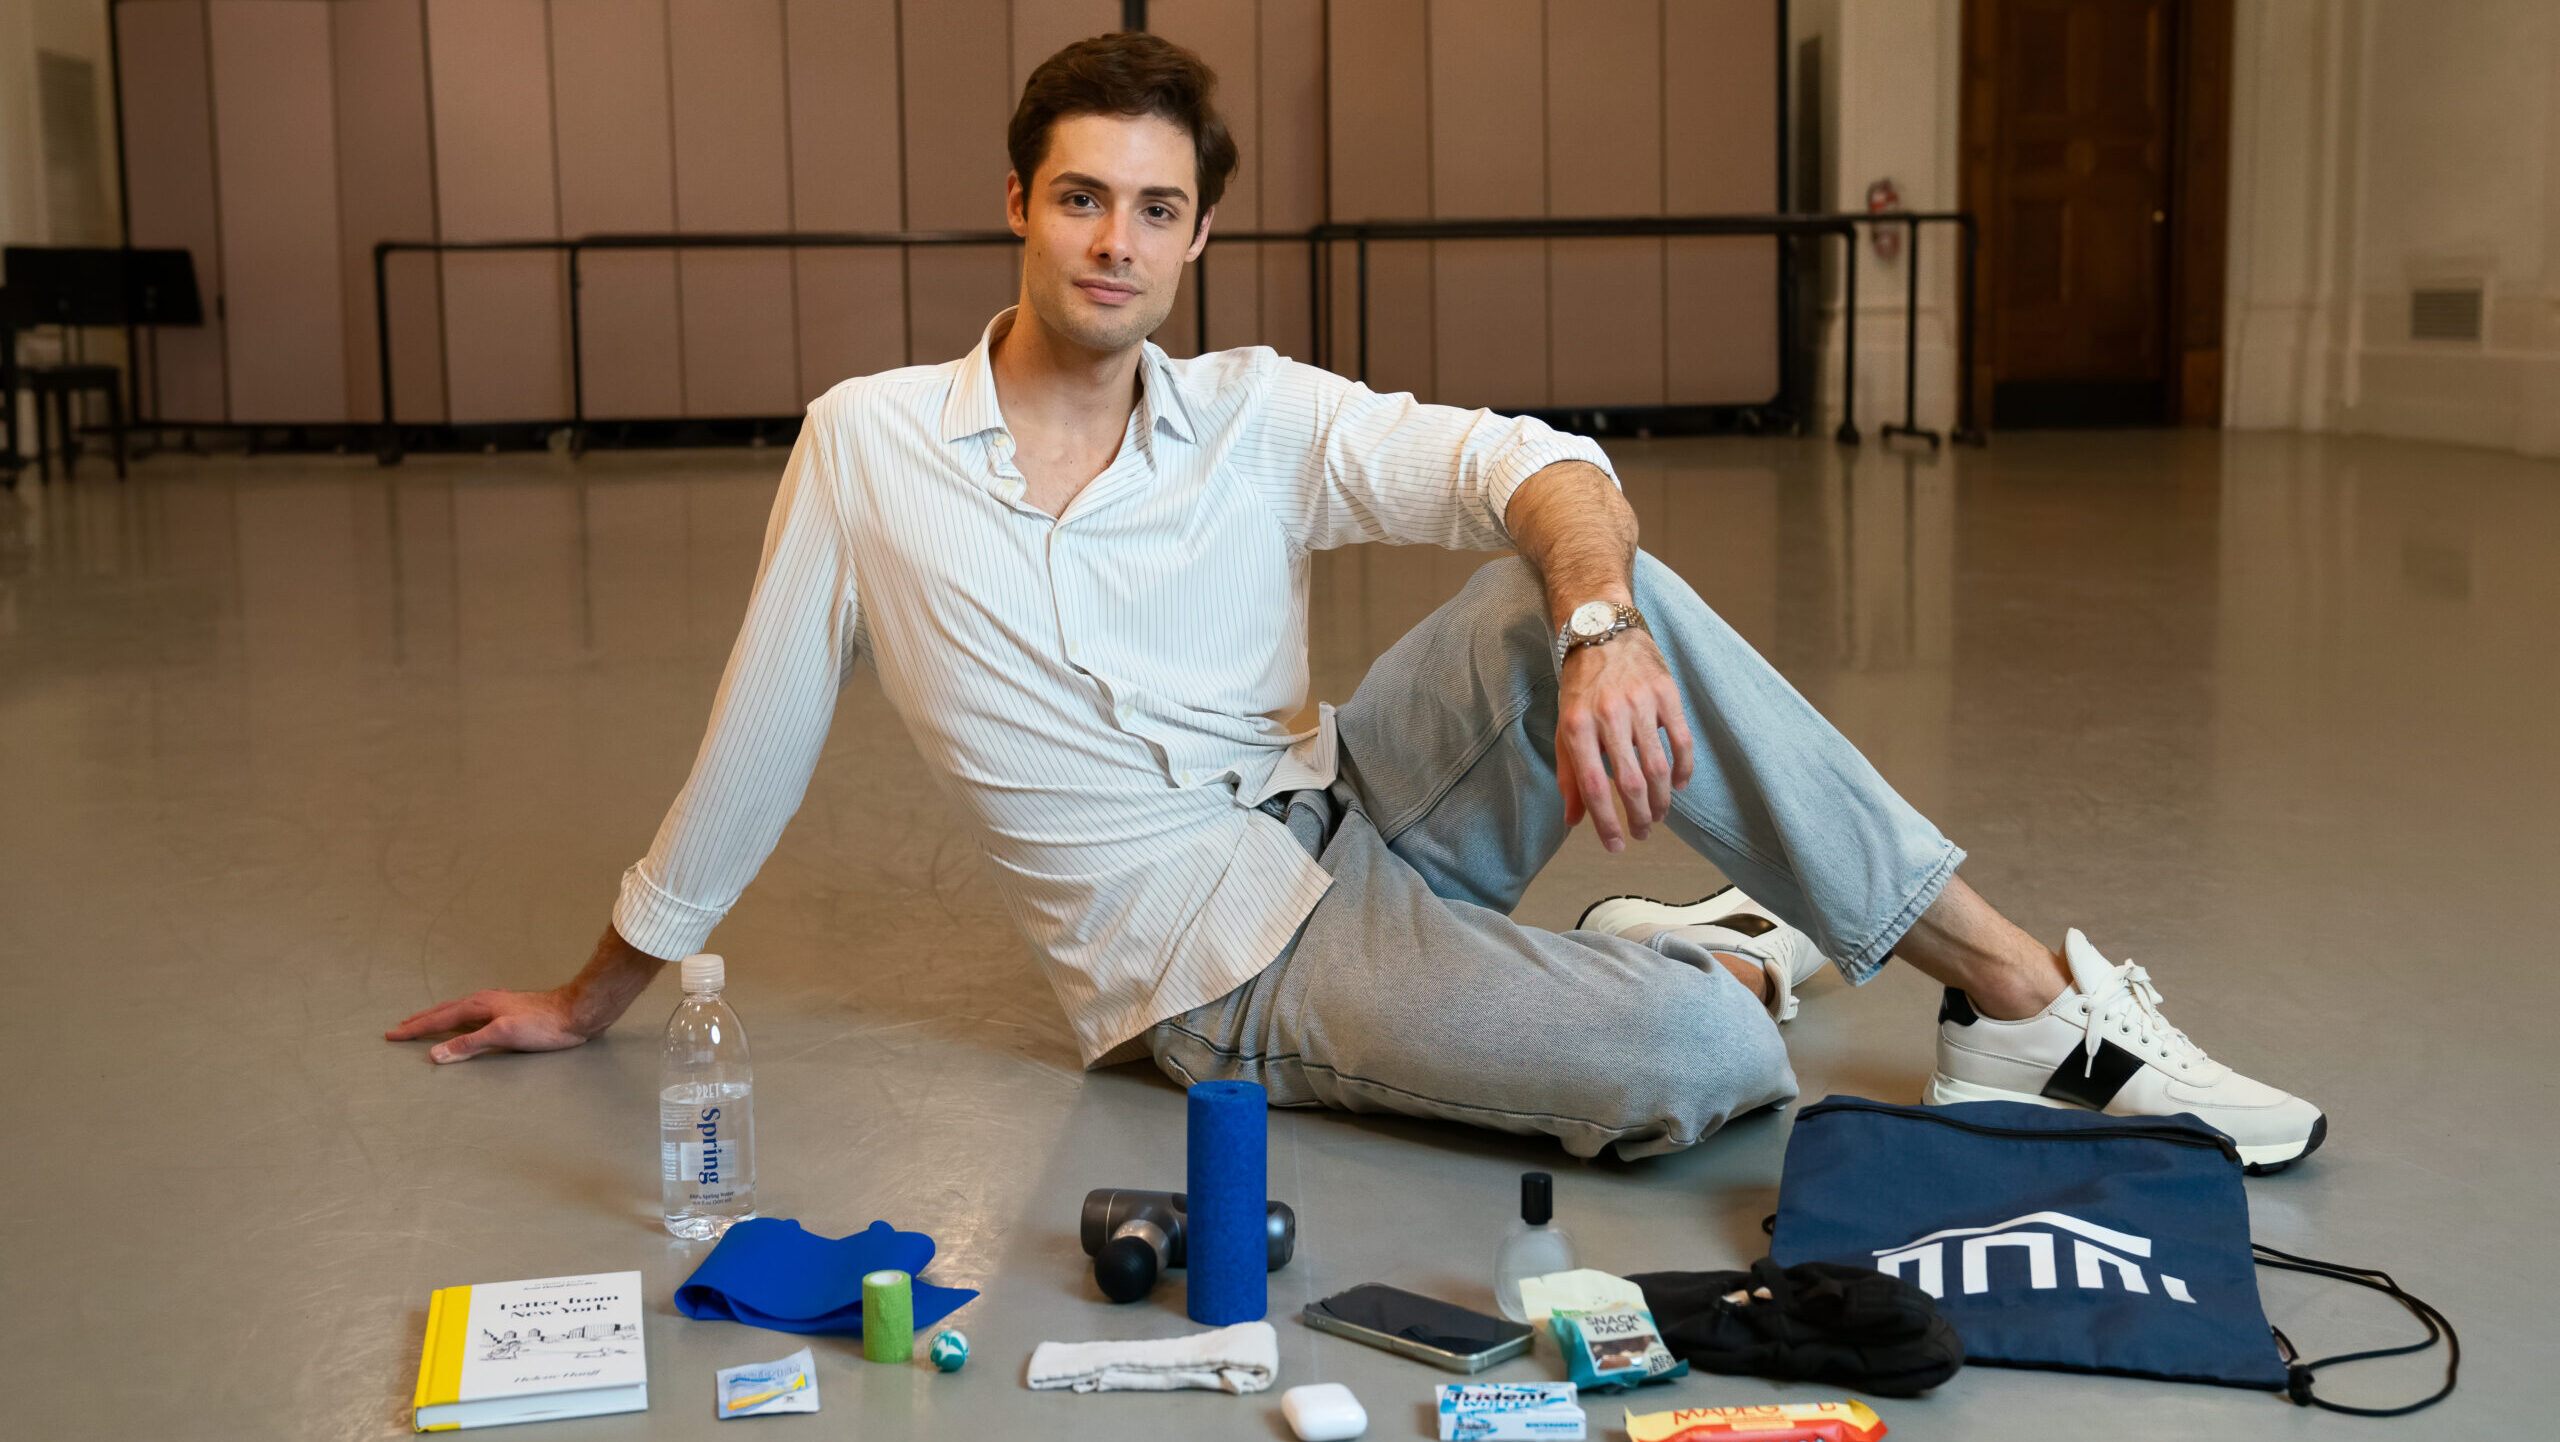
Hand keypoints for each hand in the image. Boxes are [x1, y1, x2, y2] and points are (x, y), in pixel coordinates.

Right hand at [385, 986, 597, 1063]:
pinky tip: (463, 1024)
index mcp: (478, 1005)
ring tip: (423, 1024)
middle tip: (399, 1028)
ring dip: (437, 1019)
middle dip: (420, 1021)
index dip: (414, 1029)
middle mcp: (484, 1002)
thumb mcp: (503, 1036)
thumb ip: (469, 1044)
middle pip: (444, 1011)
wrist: (577, 1013)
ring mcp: (496, 1005)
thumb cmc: (543, 1025)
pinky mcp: (508, 1012)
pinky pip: (471, 1016)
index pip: (438, 1019)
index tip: (392, 1034)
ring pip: (457, 1012)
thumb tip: (435, 1054)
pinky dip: (456, 1021)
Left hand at [1555, 631, 1695, 851]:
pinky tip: (1678, 785)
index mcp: (1577, 726)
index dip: (1606, 823)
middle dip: (1638, 817)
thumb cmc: (1581, 685)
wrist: (1602, 630)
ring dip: (1661, 800)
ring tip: (1657, 816)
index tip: (1615, 845)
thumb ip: (1569, 774)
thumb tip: (1573, 820)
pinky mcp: (1665, 693)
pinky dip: (1683, 769)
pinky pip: (1681, 740)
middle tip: (1641, 834)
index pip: (1595, 787)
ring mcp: (1640, 703)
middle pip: (1630, 783)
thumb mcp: (1564, 727)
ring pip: (1657, 767)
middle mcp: (1608, 716)